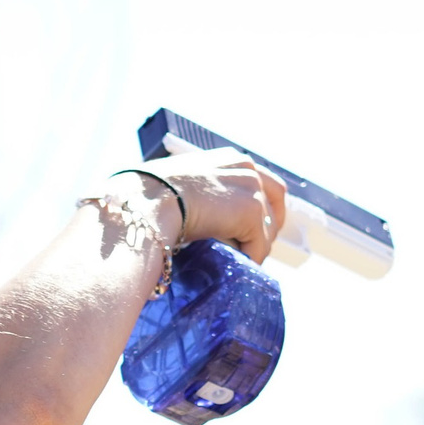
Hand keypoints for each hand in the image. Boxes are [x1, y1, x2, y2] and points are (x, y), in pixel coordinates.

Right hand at [119, 148, 286, 260]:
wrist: (148, 201)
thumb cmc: (152, 197)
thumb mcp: (183, 186)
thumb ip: (203, 194)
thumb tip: (201, 216)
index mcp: (231, 159)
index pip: (262, 184)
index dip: (259, 210)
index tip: (250, 230)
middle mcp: (247, 167)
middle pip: (275, 203)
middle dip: (265, 229)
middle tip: (249, 250)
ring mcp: (251, 188)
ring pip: (267, 229)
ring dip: (253, 247)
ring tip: (234, 261)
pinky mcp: (252, 211)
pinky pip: (259, 246)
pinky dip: (248, 259)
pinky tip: (230, 266)